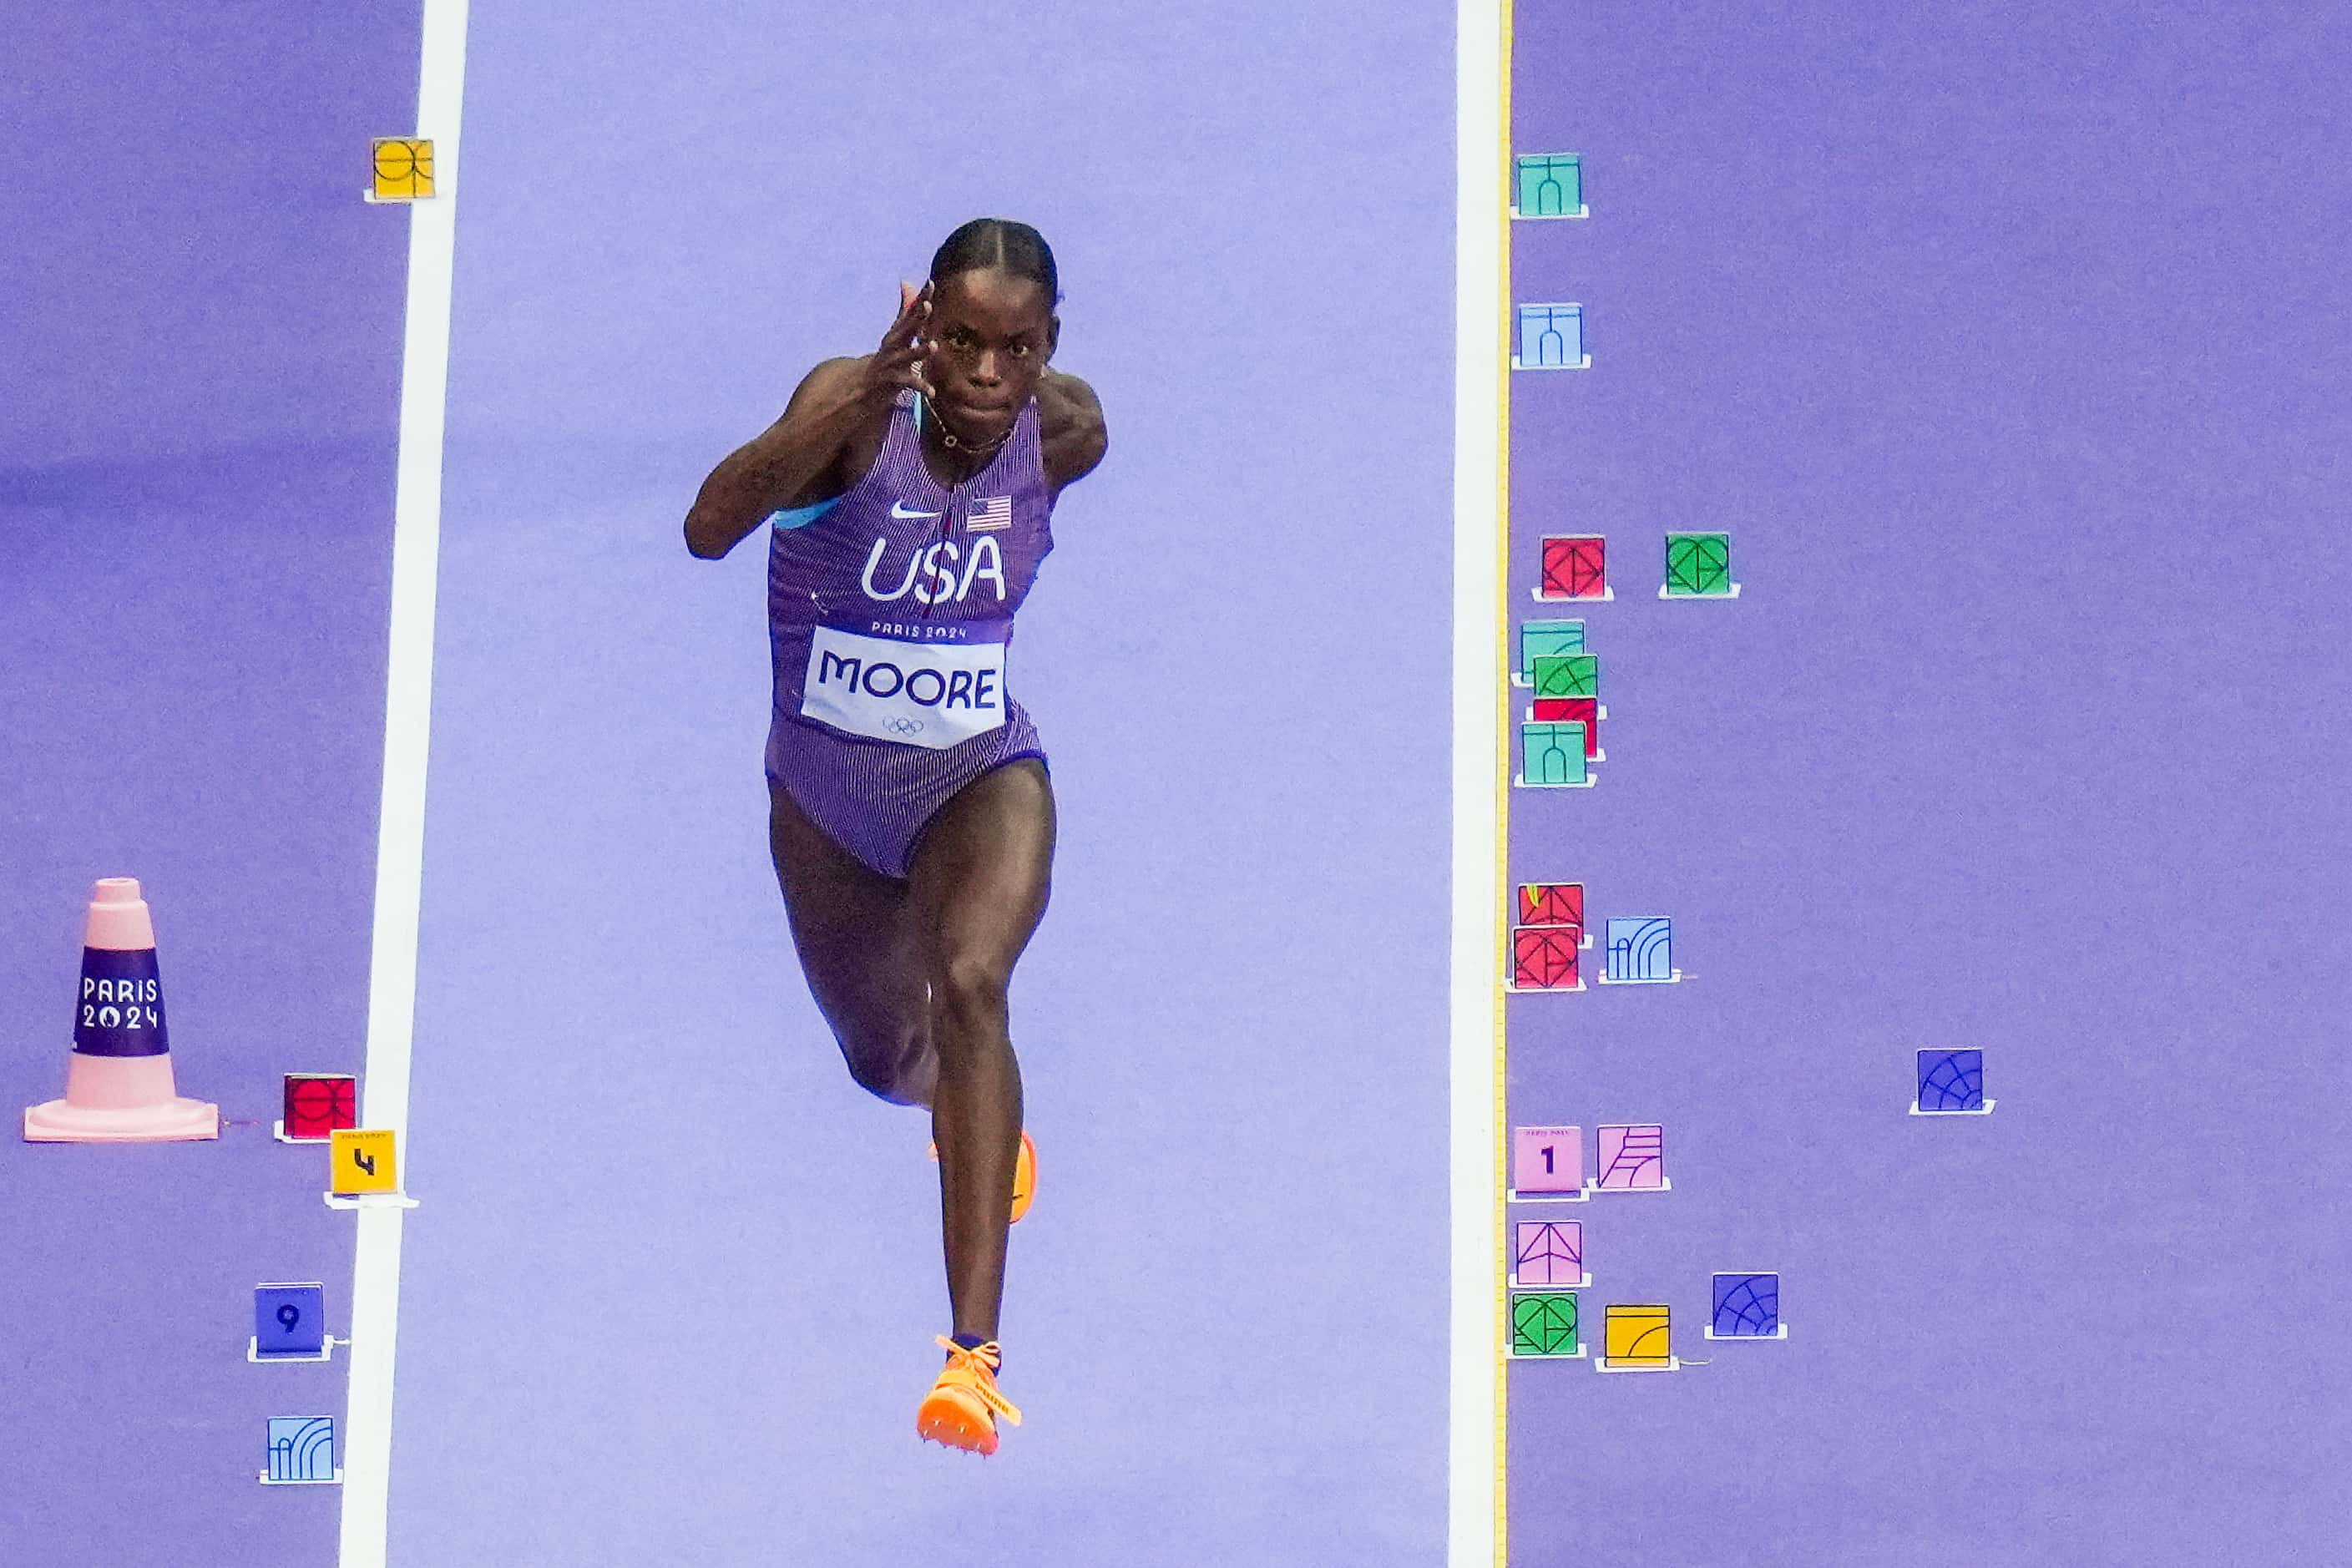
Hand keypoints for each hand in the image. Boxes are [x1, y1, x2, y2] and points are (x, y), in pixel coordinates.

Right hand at [859, 280, 938, 405]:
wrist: (864, 386)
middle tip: (928, 306)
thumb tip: (907, 283)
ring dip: (920, 350)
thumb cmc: (888, 357)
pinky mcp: (892, 381)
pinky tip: (932, 392)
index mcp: (899, 332)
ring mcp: (892, 362)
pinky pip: (908, 383)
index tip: (931, 283)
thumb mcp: (897, 333)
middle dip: (917, 317)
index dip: (921, 297)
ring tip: (934, 346)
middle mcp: (894, 344)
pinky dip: (920, 387)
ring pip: (908, 355)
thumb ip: (905, 310)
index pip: (912, 312)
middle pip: (907, 328)